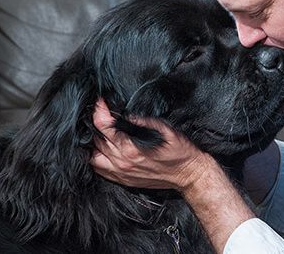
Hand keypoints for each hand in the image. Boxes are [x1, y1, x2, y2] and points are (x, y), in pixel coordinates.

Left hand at [90, 98, 208, 189]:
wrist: (189, 174)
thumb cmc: (181, 152)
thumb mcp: (167, 129)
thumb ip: (144, 121)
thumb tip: (127, 115)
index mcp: (132, 149)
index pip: (104, 127)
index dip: (100, 112)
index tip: (100, 103)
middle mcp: (123, 163)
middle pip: (96, 140)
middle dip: (97, 124)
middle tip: (101, 114)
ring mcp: (122, 173)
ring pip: (93, 157)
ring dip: (94, 143)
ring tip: (100, 132)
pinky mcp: (124, 180)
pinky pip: (100, 170)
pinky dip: (96, 158)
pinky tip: (102, 150)